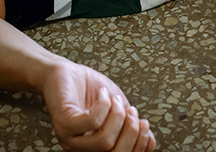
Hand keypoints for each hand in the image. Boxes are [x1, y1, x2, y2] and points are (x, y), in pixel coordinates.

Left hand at [41, 59, 155, 151]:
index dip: (139, 145)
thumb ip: (131, 125)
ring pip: (104, 141)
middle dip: (131, 132)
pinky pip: (91, 121)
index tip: (145, 123)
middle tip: (131, 111)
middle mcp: (82, 149)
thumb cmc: (90, 90)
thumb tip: (151, 140)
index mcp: (95, 149)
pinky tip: (102, 94)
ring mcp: (71, 138)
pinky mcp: (64, 122)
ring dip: (117, 115)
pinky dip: (103, 105)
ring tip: (114, 99)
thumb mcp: (117, 109)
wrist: (64, 72)